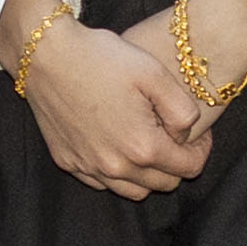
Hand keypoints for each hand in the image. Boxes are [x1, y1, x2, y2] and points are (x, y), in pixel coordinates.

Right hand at [3, 0, 214, 196]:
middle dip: (176, 163)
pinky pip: (101, 183)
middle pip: (164, 184)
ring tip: (146, 143)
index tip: (197, 133)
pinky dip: (116, 173)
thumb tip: (185, 135)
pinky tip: (115, 144)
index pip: (190, 168)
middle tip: (174, 136)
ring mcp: (88, 166)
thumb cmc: (102, 58)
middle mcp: (115, 166)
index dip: (201, 150)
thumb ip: (184, 111)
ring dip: (147, 174)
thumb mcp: (156, 74)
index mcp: (143, 146)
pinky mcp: (67, 161)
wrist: (46, 54)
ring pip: (133, 191)